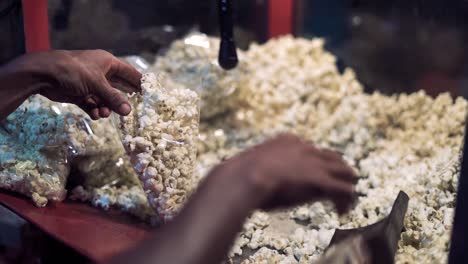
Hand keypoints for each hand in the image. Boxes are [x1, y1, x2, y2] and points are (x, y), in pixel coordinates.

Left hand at [15, 50, 141, 119]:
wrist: (43, 74)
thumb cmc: (72, 71)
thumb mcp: (96, 84)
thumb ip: (113, 98)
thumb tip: (129, 111)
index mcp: (107, 62)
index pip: (129, 72)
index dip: (139, 82)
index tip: (149, 93)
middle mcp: (100, 72)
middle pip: (117, 87)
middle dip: (122, 99)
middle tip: (132, 110)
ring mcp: (89, 84)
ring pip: (104, 98)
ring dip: (106, 107)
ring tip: (103, 114)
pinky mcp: (79, 94)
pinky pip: (92, 104)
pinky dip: (94, 110)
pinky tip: (94, 115)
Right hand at [217, 134, 357, 213]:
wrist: (243, 177)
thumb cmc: (240, 175)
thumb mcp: (250, 166)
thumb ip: (258, 167)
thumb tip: (250, 175)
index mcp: (289, 141)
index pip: (313, 151)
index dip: (317, 166)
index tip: (314, 179)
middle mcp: (306, 149)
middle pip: (334, 158)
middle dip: (338, 173)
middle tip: (337, 189)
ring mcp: (315, 164)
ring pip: (345, 172)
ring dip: (347, 186)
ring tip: (345, 203)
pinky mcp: (321, 180)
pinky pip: (344, 190)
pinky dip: (346, 201)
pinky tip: (340, 212)